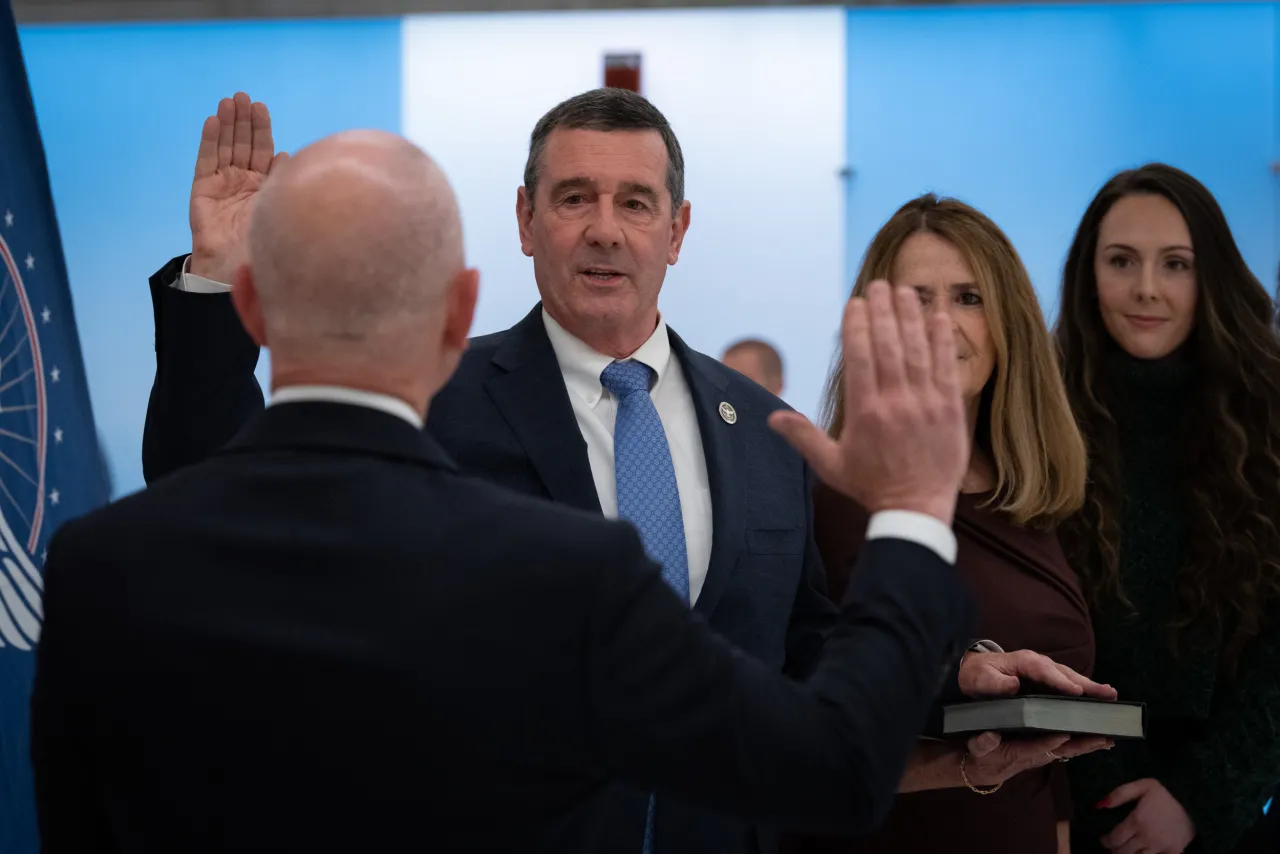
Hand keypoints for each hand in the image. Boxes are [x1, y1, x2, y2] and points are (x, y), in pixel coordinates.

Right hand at [189, 92, 288, 283]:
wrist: (237, 268)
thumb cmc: (264, 243)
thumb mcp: (277, 207)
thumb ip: (279, 181)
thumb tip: (288, 156)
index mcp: (263, 186)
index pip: (262, 150)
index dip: (261, 129)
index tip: (262, 107)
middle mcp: (242, 182)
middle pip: (242, 144)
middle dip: (243, 120)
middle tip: (244, 97)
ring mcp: (222, 184)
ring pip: (224, 147)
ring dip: (226, 123)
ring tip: (229, 101)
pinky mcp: (203, 190)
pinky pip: (206, 161)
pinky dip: (208, 141)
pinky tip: (212, 121)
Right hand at [769, 280, 967, 523]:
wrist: (915, 509)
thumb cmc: (870, 486)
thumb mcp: (831, 465)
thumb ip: (803, 436)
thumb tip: (772, 417)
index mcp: (865, 413)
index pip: (860, 358)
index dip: (858, 326)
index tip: (855, 303)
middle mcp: (896, 403)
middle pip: (889, 346)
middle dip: (883, 311)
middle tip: (879, 285)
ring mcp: (926, 404)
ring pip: (917, 351)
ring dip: (911, 316)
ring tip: (905, 290)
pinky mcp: (950, 409)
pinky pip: (946, 367)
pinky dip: (942, 340)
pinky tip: (938, 316)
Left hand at [959, 650, 1117, 699]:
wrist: (974, 669)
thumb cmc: (977, 675)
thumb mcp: (980, 680)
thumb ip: (995, 684)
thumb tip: (1014, 685)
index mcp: (1024, 662)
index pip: (1045, 671)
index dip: (1060, 681)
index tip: (1077, 692)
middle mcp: (1039, 664)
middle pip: (1065, 673)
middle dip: (1087, 684)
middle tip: (1109, 694)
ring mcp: (1045, 671)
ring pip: (1070, 678)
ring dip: (1090, 688)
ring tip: (1111, 696)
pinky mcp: (1047, 680)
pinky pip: (1067, 685)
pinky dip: (1083, 692)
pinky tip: (1097, 700)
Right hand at [964, 731, 1110, 788]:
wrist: (986, 770)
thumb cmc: (981, 756)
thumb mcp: (976, 749)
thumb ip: (982, 743)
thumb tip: (990, 735)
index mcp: (1018, 752)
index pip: (1036, 747)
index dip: (1050, 741)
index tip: (1065, 733)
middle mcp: (1036, 755)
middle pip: (1062, 751)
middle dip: (1083, 745)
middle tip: (1103, 738)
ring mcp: (1043, 754)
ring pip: (1070, 750)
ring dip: (1089, 745)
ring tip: (1109, 738)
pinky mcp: (1046, 752)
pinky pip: (1069, 748)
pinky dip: (1085, 744)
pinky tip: (1100, 739)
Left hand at [1098, 779, 1194, 853]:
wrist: (1196, 801)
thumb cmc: (1167, 792)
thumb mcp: (1142, 785)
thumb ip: (1119, 794)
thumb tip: (1100, 805)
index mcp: (1137, 821)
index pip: (1114, 839)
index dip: (1105, 841)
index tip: (1104, 839)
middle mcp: (1147, 837)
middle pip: (1124, 852)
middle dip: (1115, 850)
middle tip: (1114, 846)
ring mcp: (1161, 847)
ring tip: (1127, 850)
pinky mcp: (1174, 852)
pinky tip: (1143, 852)